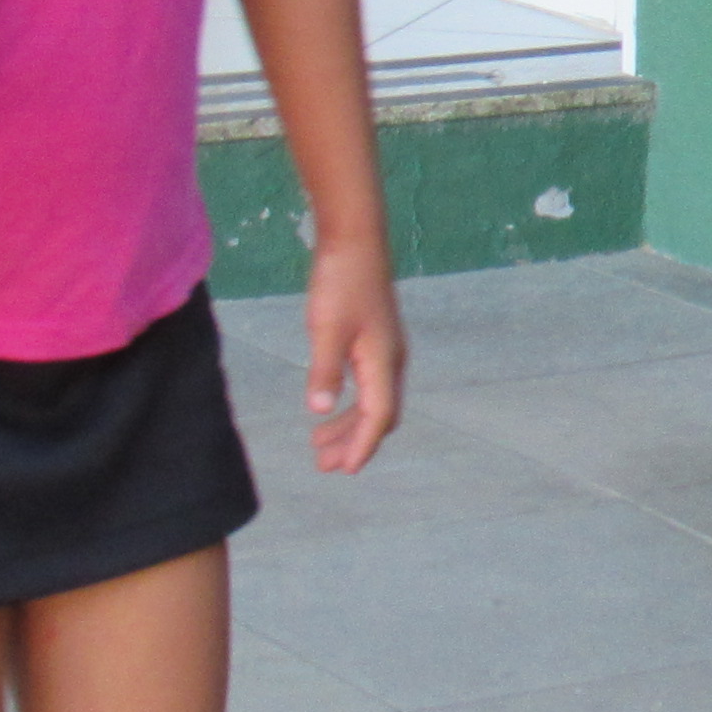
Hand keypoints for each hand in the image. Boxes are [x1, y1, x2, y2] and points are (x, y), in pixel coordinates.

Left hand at [302, 238, 404, 476]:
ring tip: (319, 443)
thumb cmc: (341, 282)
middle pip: (379, 415)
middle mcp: (392, 361)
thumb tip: (320, 411)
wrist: (356, 240)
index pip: (379, 417)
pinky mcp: (376, 339)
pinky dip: (351, 403)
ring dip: (350, 425)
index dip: (362, 445)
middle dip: (354, 442)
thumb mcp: (326, 328)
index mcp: (383, 362)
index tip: (345, 470)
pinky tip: (330, 405)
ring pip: (374, 400)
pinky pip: (369, 384)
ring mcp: (386, 349)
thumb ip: (324, 371)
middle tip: (324, 465)